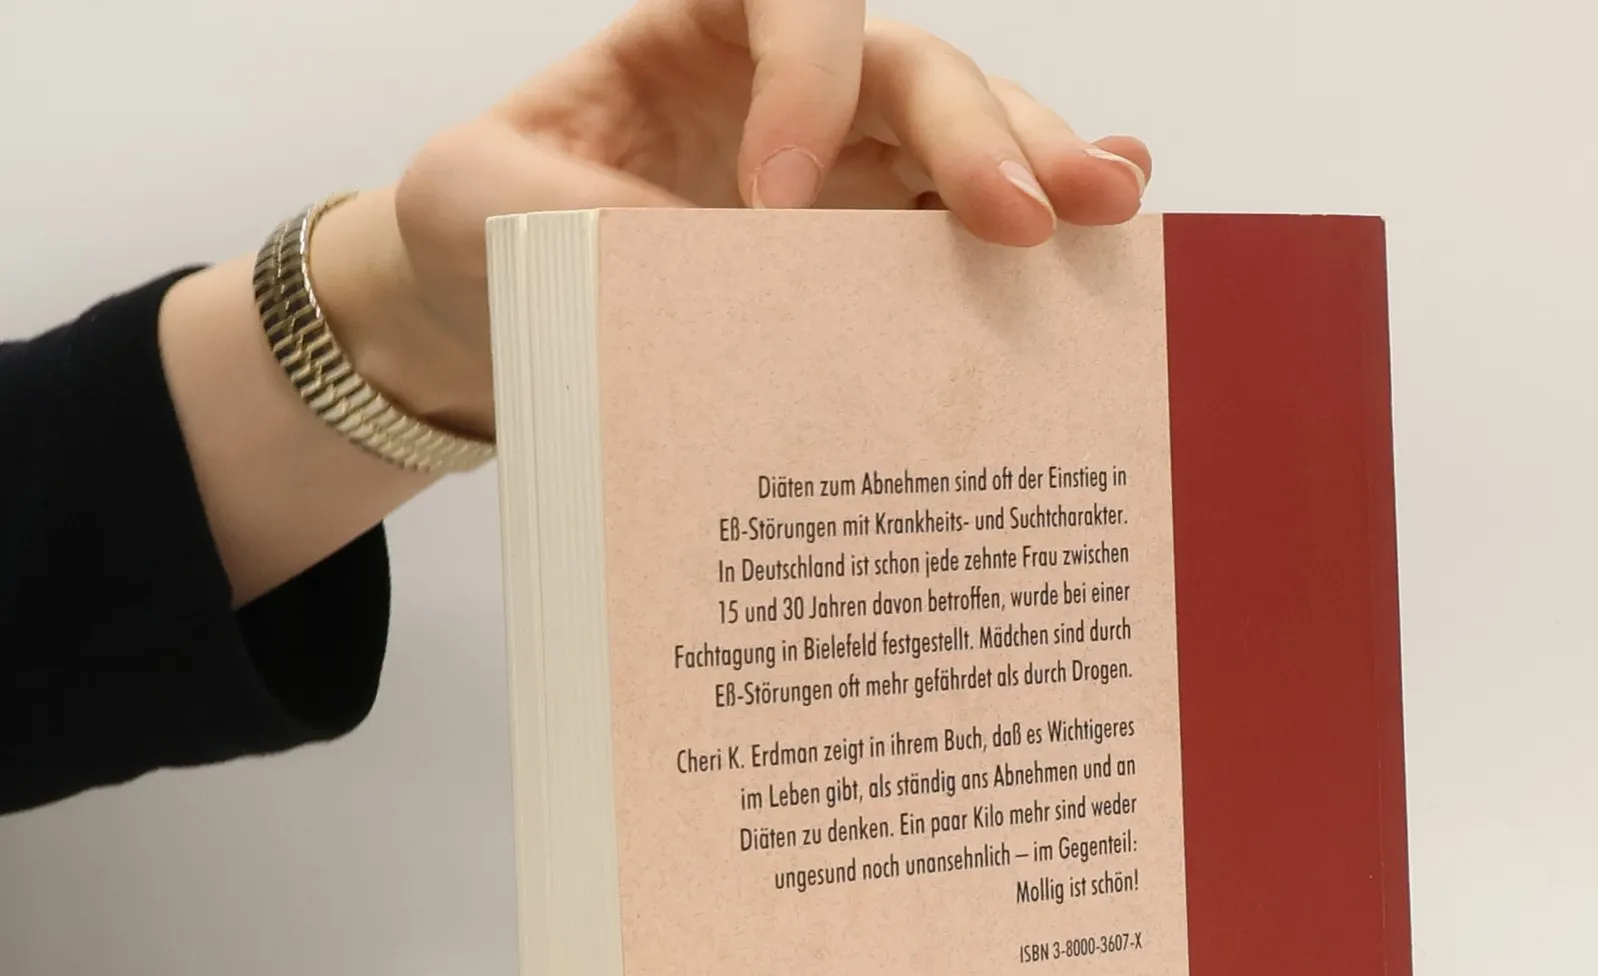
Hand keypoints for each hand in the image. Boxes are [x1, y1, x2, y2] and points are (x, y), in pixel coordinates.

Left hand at [313, 0, 1152, 436]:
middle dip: (980, 131)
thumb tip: (707, 273)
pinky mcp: (877, 254)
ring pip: (968, 138)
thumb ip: (576, 212)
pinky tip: (1105, 244)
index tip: (773, 203)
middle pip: (913, 68)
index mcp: (699, 33)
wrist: (500, 319)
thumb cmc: (493, 237)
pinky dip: (1037, 235)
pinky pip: (964, 232)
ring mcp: (855, 168)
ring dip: (1042, 172)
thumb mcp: (489, 208)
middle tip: (1031, 213)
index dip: (803, 80)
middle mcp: (796, 87)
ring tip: (1108, 214)